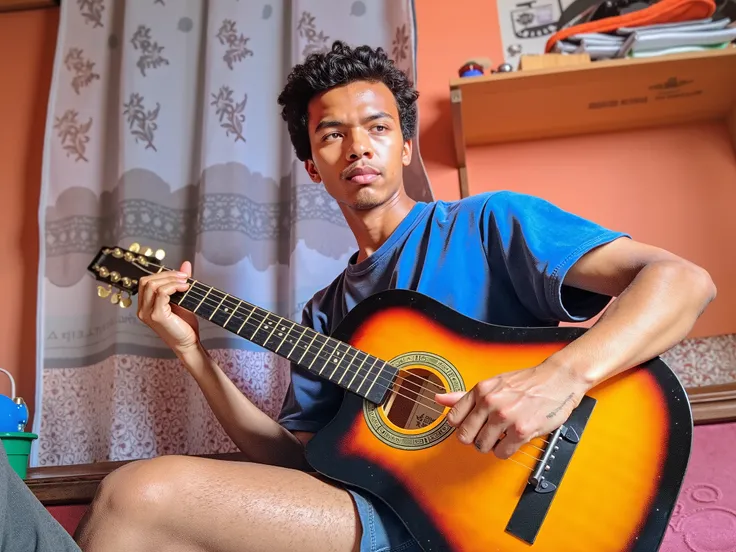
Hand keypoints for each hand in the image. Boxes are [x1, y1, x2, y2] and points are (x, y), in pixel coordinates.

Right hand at [137, 261, 199, 355]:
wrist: (189, 344)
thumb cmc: (184, 325)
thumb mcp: (182, 300)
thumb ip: (179, 282)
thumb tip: (185, 264)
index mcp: (145, 306)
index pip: (146, 282)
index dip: (163, 274)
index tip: (181, 275)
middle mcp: (142, 310)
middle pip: (146, 281)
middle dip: (167, 275)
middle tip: (185, 277)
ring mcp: (147, 313)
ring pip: (152, 284)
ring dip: (171, 279)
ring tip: (186, 283)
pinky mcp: (157, 315)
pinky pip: (161, 293)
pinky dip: (173, 286)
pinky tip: (184, 288)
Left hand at [434, 363, 588, 459]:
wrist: (558, 379)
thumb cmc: (527, 382)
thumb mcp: (493, 384)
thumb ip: (465, 395)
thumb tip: (439, 399)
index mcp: (481, 390)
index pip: (454, 418)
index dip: (461, 426)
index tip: (469, 427)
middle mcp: (491, 402)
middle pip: (465, 436)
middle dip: (474, 438)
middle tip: (487, 433)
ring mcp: (505, 417)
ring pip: (482, 446)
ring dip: (491, 445)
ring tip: (502, 435)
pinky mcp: (522, 431)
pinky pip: (502, 452)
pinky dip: (505, 450)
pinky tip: (512, 439)